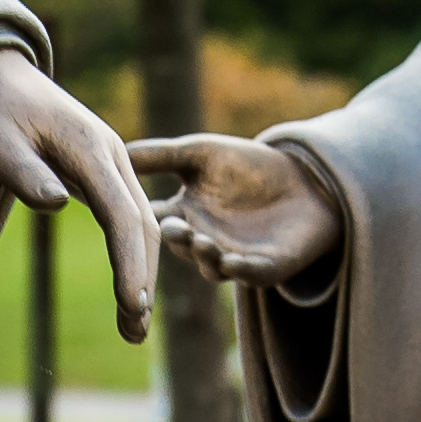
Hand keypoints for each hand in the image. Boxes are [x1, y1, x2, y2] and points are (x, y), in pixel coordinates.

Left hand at [0, 40, 156, 328]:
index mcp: (89, 145)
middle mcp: (111, 153)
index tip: (131, 305)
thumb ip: (24, 172)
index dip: (128, 262)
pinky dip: (130, 256)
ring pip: (140, 223)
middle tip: (134, 335)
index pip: (121, 213)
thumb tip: (56, 204)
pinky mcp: (99, 172)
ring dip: (140, 274)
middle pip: (141, 223)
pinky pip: (125, 218)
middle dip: (141, 280)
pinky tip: (127, 290)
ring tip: (133, 328)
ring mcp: (109, 162)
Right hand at [132, 132, 339, 291]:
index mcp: (182, 214)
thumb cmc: (250, 166)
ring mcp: (230, 258)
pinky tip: (233, 261)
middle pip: (180, 244)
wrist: (306, 182)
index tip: (125, 206)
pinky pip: (249, 273)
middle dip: (176, 238)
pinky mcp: (264, 269)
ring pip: (210, 265)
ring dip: (205, 255)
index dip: (139, 215)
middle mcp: (200, 241)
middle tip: (172, 227)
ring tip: (202, 241)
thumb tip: (114, 147)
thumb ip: (160, 154)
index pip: (152, 218)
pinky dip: (240, 269)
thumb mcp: (201, 154)